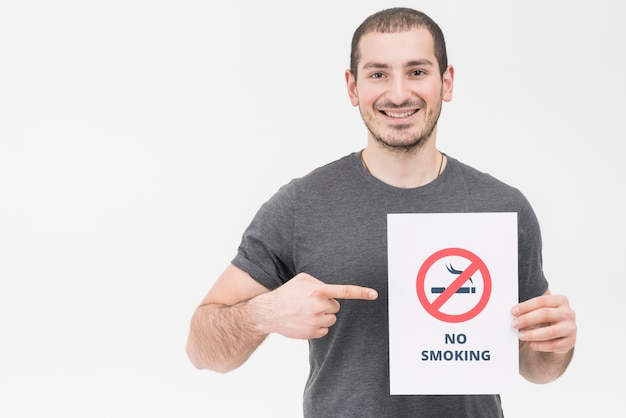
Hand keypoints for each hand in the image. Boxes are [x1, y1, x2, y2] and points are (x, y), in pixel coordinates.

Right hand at [254, 272, 377, 339]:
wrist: (269, 312)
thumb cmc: (286, 293)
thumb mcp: (302, 279)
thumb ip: (319, 282)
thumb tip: (331, 291)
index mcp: (318, 290)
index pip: (345, 291)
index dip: (361, 292)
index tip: (374, 294)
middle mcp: (319, 306)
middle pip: (336, 307)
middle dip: (327, 305)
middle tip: (311, 303)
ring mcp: (315, 321)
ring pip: (331, 319)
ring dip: (323, 316)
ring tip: (306, 312)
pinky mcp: (312, 332)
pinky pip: (324, 330)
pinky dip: (317, 326)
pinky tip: (304, 321)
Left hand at [511, 292, 575, 353]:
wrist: (559, 336)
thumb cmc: (545, 320)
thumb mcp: (540, 311)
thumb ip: (530, 310)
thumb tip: (513, 313)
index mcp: (560, 300)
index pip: (541, 301)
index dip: (526, 306)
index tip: (513, 312)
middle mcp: (568, 313)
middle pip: (545, 314)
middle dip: (527, 319)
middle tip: (514, 324)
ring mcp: (571, 328)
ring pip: (550, 331)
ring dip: (532, 334)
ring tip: (520, 335)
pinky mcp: (571, 342)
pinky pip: (554, 345)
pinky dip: (540, 345)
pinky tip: (531, 344)